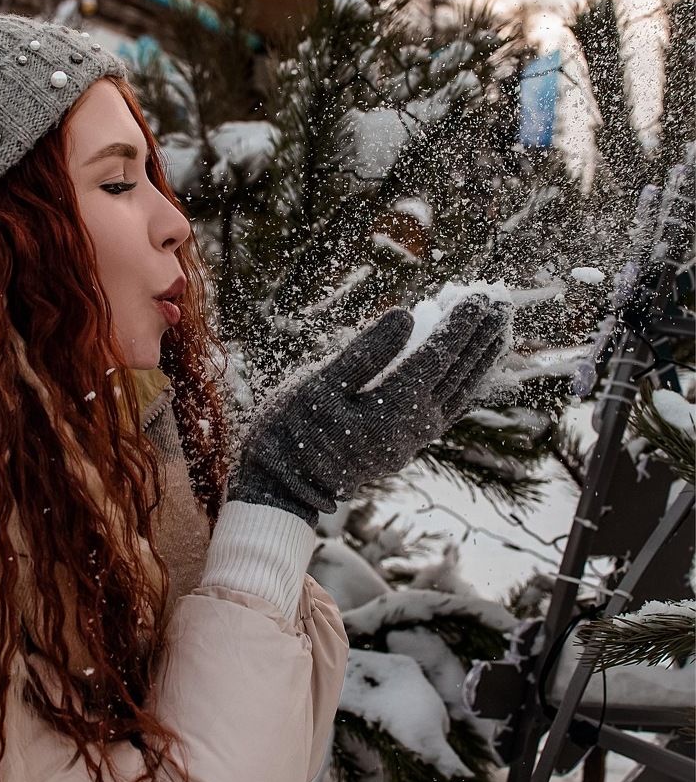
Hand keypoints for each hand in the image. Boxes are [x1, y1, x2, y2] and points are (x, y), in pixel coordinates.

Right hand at [229, 294, 511, 525]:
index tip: (479, 295)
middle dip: (480, 336)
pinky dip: (466, 383)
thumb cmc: (291, 428)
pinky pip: (448, 409)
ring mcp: (412, 440)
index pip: (438, 357)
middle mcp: (411, 428)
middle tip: (500, 300)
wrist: (282, 485)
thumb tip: (407, 315)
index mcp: (391, 409)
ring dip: (480, 359)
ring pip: (459, 393)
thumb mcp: (319, 384)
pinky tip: (473, 368)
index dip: (460, 325)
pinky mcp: (406, 445)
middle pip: (457, 374)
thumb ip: (365, 351)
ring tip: (498, 328)